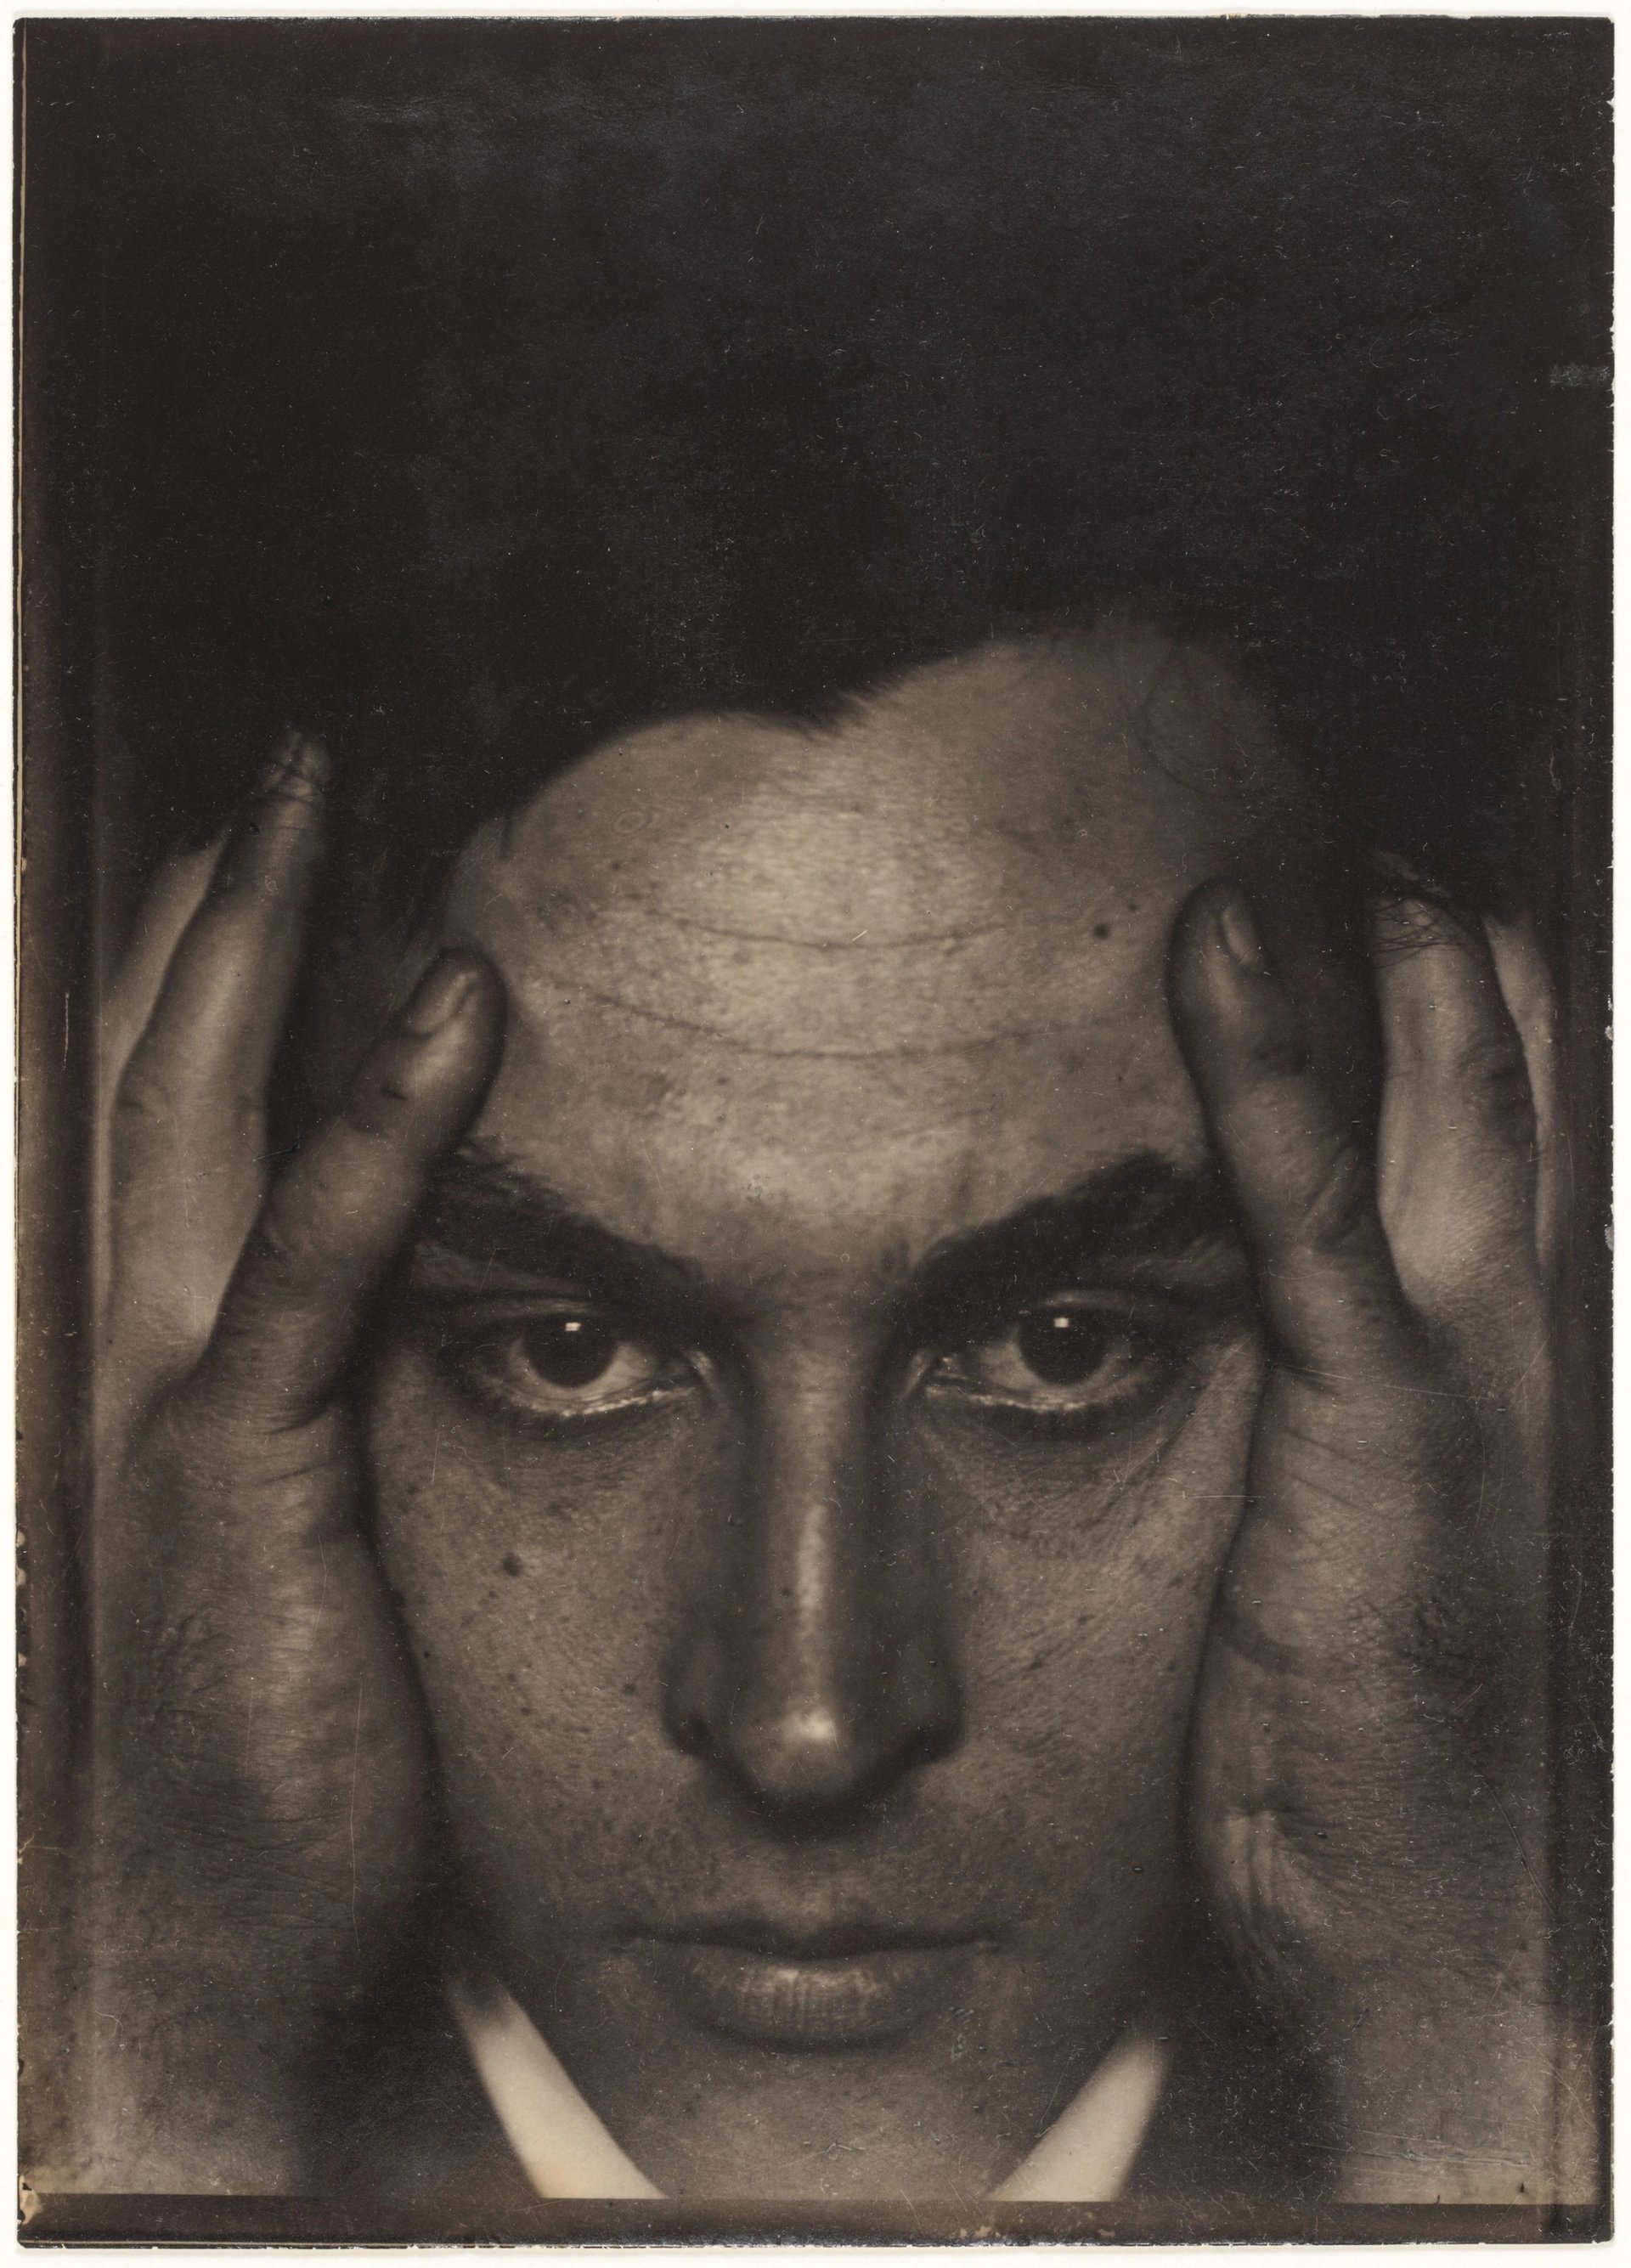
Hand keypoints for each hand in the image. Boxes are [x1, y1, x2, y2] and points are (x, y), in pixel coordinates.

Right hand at [89, 739, 502, 2188]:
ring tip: (321, 795)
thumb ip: (322, 1398)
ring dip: (255, 944)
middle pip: (148, 1074)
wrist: (208, 1963)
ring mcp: (150, 1406)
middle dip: (205, 908)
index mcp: (132, 1363)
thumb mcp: (289, 1543)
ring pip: (193, 1119)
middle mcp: (106, 1354)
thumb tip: (417, 1300)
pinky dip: (375, 1123)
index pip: (158, 1126)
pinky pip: (311, 1262)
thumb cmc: (278, 1755)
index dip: (195, 976)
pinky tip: (454, 999)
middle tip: (279, 766)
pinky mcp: (233, 1479)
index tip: (257, 857)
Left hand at [1170, 879, 1570, 2203]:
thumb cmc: (1397, 1743)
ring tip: (1293, 828)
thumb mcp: (1395, 1537)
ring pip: (1449, 1096)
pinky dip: (1272, 1065)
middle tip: (1337, 830)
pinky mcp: (1387, 1423)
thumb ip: (1372, 1401)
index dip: (1464, 1001)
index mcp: (1544, 1355)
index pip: (1528, 1123)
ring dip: (1375, 952)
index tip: (1377, 899)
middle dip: (1437, 940)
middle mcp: (1547, 1334)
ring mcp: (1484, 1370)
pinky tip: (1213, 946)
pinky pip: (1317, 1204)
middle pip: (1517, 1072)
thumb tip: (1303, 1312)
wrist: (1449, 1933)